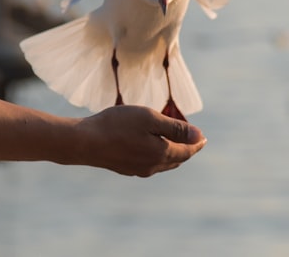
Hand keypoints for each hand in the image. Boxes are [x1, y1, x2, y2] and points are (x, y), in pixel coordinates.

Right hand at [75, 104, 205, 176]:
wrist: (84, 142)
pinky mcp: (125, 168)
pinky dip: (158, 156)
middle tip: (193, 140)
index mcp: (161, 153)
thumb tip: (199, 136)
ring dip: (172, 153)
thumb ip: (176, 128)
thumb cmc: (117, 125)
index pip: (186, 151)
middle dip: (186, 149)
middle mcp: (152, 166)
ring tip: (175, 143)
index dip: (196, 143)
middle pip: (176, 159)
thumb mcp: (150, 119)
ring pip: (163, 163)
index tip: (204, 138)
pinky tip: (152, 150)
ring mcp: (138, 169)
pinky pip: (150, 164)